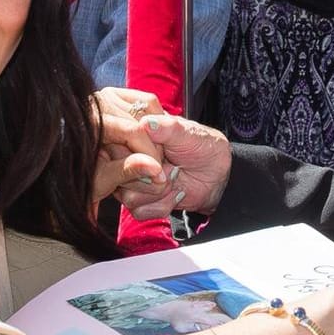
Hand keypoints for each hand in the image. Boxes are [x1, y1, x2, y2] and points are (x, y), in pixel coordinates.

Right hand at [92, 88, 231, 216]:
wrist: (217, 176)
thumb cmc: (201, 148)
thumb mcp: (188, 133)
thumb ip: (167, 128)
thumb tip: (146, 123)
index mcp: (134, 136)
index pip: (117, 145)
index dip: (141, 153)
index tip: (163, 150)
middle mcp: (127, 159)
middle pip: (119, 174)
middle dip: (152, 175)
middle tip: (172, 167)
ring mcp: (131, 181)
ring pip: (128, 196)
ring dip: (160, 191)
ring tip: (175, 178)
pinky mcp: (138, 202)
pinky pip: (138, 210)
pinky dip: (162, 205)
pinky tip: (174, 193)